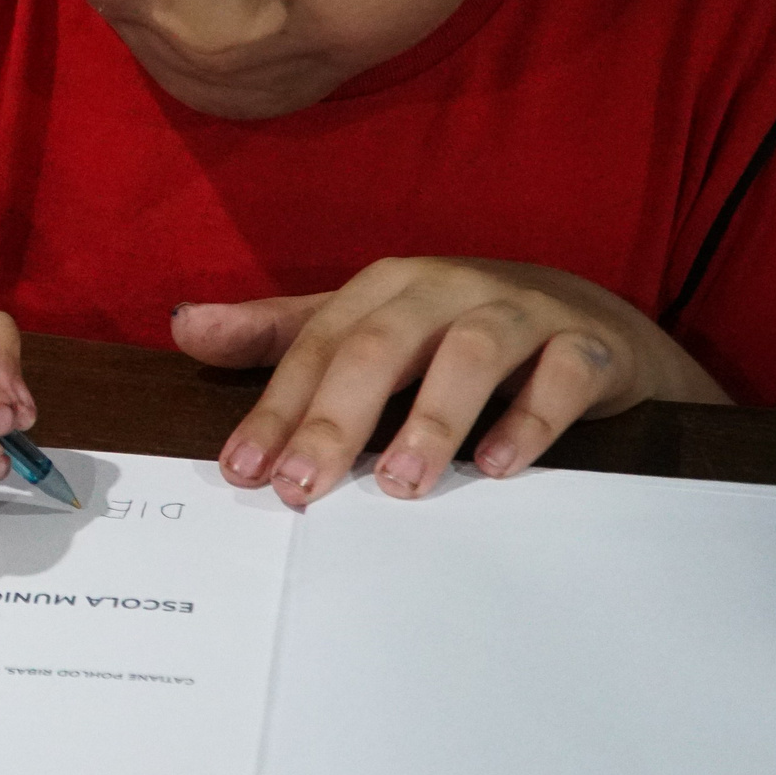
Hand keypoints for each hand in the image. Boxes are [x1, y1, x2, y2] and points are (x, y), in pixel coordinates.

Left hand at [174, 257, 730, 505]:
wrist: (591, 325)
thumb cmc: (457, 330)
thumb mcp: (367, 328)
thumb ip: (279, 334)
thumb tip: (184, 327)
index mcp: (386, 287)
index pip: (317, 344)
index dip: (277, 407)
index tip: (245, 471)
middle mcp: (447, 288)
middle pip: (381, 345)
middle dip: (336, 419)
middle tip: (302, 487)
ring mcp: (522, 310)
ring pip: (472, 351)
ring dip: (430, 419)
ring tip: (400, 484)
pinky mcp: (588, 344)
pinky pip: (562, 374)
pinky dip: (531, 419)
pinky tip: (498, 467)